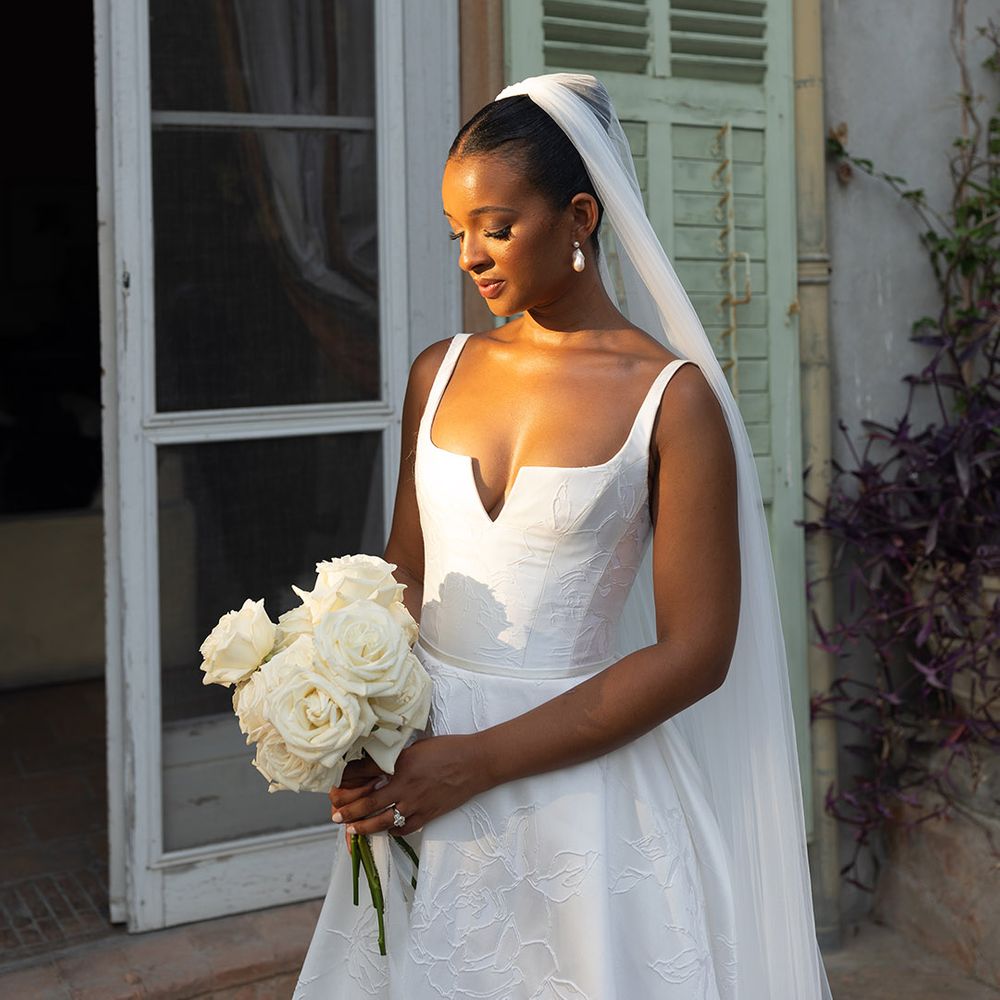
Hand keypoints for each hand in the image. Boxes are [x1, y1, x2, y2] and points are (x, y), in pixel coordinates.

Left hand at [329, 734, 488, 838]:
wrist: (476, 762)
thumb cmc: (448, 749)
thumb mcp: (416, 747)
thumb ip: (396, 758)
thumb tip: (376, 766)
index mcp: (400, 765)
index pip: (365, 775)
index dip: (347, 782)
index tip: (336, 787)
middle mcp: (405, 786)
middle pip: (369, 803)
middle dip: (348, 811)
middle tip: (335, 815)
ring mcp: (416, 803)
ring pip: (383, 821)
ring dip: (364, 827)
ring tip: (352, 829)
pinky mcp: (428, 815)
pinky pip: (405, 829)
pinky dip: (393, 832)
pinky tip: (386, 830)